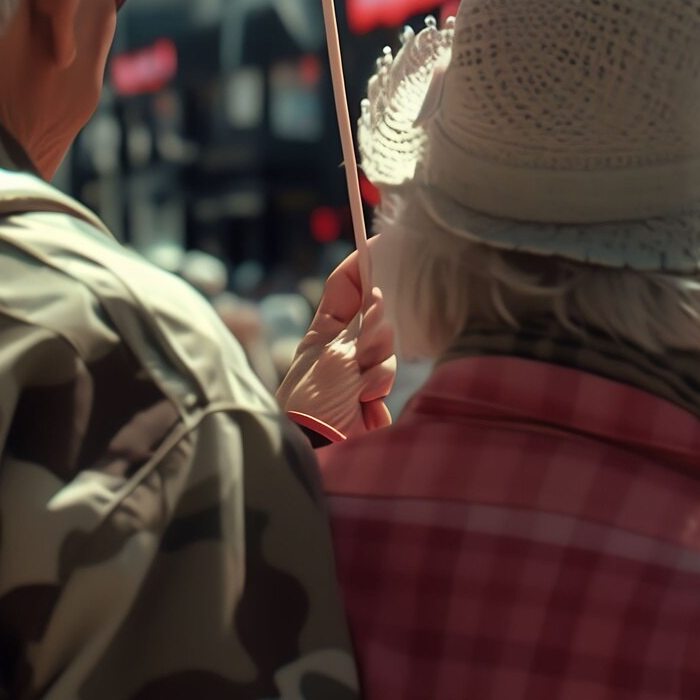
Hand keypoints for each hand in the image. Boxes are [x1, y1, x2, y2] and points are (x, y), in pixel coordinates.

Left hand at [276, 243, 394, 439]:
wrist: (313, 455)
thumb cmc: (311, 407)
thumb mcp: (334, 360)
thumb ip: (361, 330)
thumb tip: (378, 297)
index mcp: (323, 330)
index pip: (345, 287)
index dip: (361, 265)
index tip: (380, 243)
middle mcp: (342, 347)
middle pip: (375, 318)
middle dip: (375, 332)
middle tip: (364, 353)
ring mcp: (359, 373)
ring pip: (387, 351)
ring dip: (376, 369)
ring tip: (360, 391)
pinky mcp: (372, 398)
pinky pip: (389, 381)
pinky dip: (379, 393)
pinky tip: (365, 407)